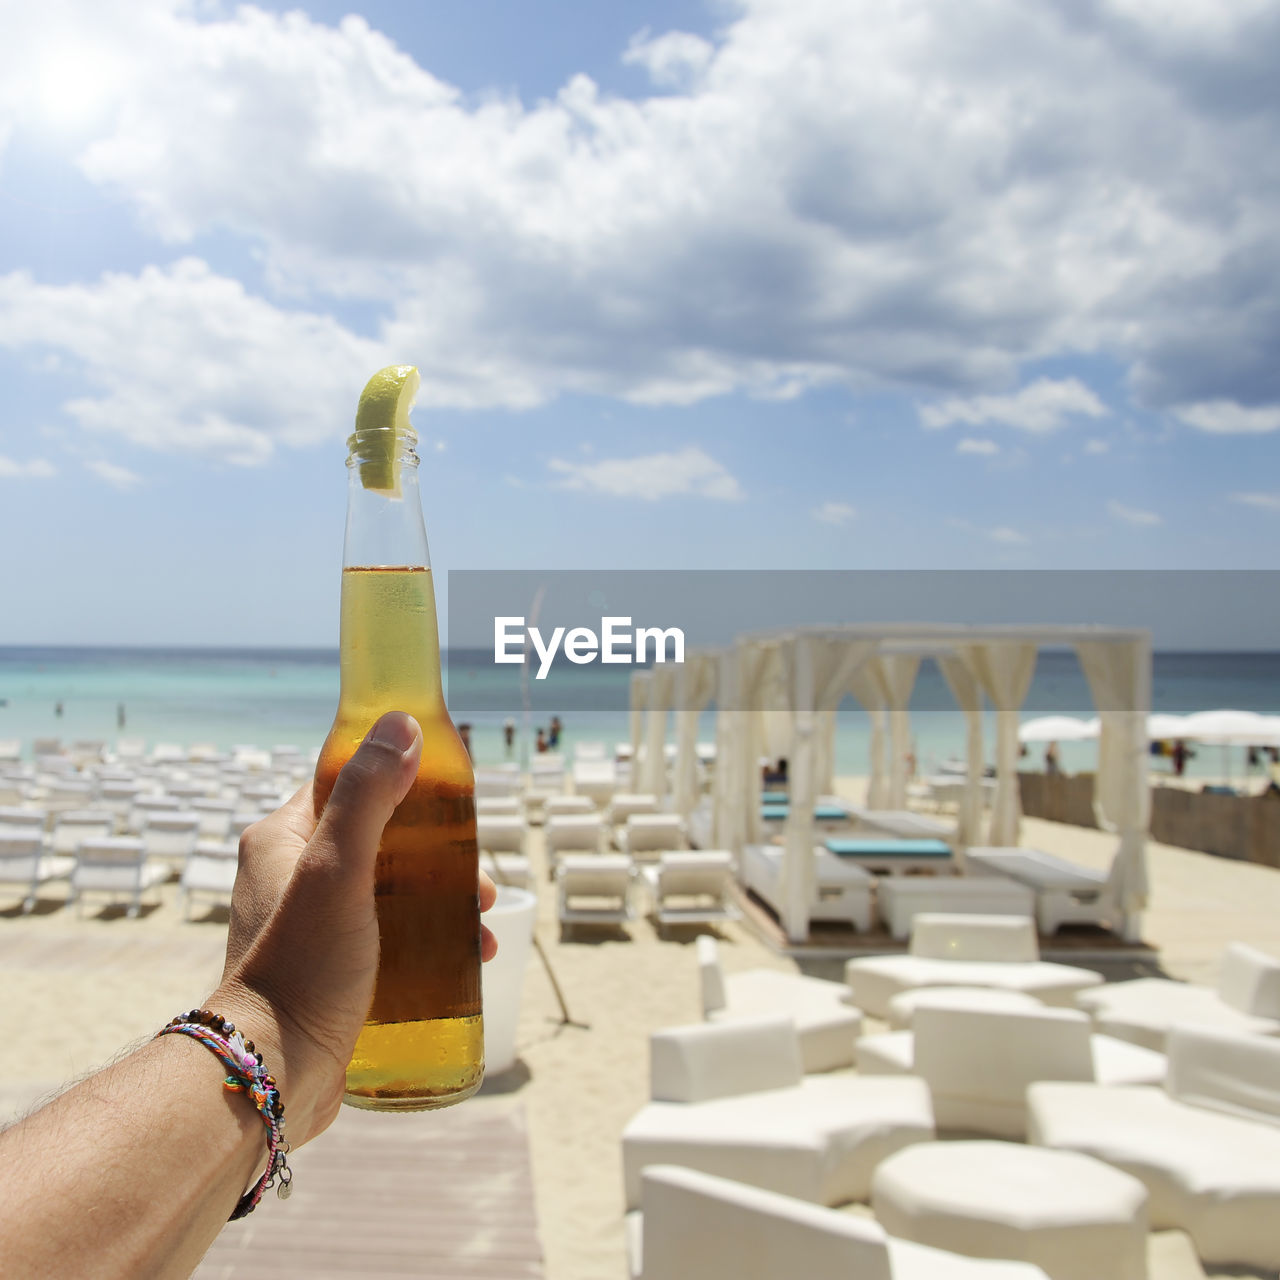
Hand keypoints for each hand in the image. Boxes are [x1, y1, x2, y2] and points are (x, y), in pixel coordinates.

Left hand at [210, 712, 496, 1143]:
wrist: (271, 1077)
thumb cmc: (301, 968)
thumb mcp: (338, 871)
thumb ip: (366, 797)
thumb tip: (401, 725)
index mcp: (282, 838)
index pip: (347, 782)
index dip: (402, 779)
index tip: (449, 794)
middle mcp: (293, 874)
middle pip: (383, 837)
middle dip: (439, 854)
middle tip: (477, 881)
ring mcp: (314, 923)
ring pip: (394, 888)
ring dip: (444, 898)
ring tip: (482, 926)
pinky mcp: (334, 967)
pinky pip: (392, 934)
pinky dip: (431, 938)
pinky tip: (468, 961)